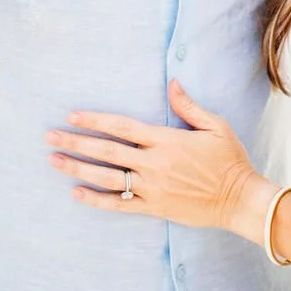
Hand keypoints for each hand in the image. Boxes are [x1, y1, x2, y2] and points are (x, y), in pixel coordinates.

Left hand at [47, 80, 274, 242]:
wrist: (240, 199)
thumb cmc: (229, 160)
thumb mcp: (215, 126)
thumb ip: (189, 106)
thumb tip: (173, 83)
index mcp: (166, 140)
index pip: (122, 127)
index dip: (95, 120)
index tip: (72, 114)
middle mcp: (154, 164)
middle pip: (107, 151)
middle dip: (76, 142)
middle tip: (50, 136)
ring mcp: (152, 188)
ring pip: (107, 178)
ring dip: (78, 169)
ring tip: (54, 161)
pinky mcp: (154, 208)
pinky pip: (119, 204)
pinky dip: (96, 200)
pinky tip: (76, 193)